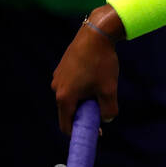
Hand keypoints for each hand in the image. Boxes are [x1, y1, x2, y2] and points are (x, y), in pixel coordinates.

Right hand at [52, 16, 120, 135]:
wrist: (96, 34)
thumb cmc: (102, 63)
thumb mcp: (109, 89)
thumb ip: (109, 110)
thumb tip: (107, 120)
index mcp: (64, 97)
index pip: (66, 125)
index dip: (79, 132)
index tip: (95, 132)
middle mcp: (56, 88)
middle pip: (68, 111)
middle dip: (83, 114)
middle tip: (101, 107)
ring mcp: (57, 77)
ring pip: (70, 96)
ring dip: (83, 99)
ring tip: (99, 88)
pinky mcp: (62, 67)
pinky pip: (70, 84)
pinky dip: (81, 87)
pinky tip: (94, 76)